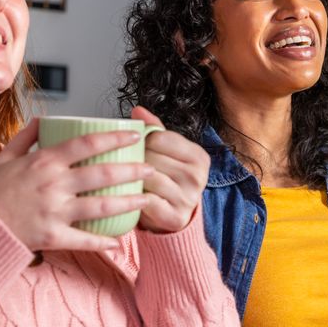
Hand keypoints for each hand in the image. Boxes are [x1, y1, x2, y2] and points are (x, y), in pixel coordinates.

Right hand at [0, 119, 153, 250]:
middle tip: (151, 170)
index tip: (136, 136)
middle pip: (103, 174)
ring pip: (101, 207)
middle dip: (132, 171)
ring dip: (128, 203)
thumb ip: (25, 139)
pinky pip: (84, 240)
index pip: (87, 144)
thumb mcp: (2, 159)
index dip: (115, 138)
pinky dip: (103, 241)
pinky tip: (118, 241)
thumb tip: (43, 120)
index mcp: (43, 162)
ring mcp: (53, 212)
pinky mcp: (51, 237)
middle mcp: (52, 185)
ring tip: (147, 200)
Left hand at [130, 106, 208, 233]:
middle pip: (152, 157)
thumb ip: (154, 129)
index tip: (138, 147)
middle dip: (136, 160)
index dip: (142, 140)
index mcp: (199, 156)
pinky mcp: (175, 216)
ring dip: (133, 179)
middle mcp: (197, 176)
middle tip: (130, 165)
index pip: (160, 137)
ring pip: (148, 178)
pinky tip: (132, 196)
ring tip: (128, 179)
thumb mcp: (167, 152)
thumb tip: (137, 110)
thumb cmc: (168, 179)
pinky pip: (146, 201)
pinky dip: (135, 198)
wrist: (174, 216)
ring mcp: (188, 198)